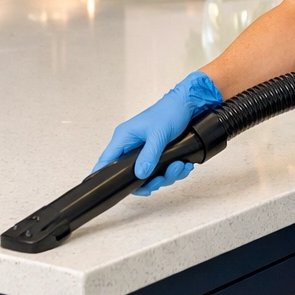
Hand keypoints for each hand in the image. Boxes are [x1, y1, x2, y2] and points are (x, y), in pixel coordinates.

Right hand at [92, 71, 223, 195]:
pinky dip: (175, 171)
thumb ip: (149, 155)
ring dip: (167, 176)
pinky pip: (163, 171)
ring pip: (150, 176)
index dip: (105, 177)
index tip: (114, 189)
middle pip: (132, 175)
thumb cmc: (169, 111)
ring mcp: (145, 151)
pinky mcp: (158, 154)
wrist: (189, 104)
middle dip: (150, 181)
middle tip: (162, 180)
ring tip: (180, 166)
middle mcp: (132, 146)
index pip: (107, 161)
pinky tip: (184, 165)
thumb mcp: (158, 134)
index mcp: (124, 138)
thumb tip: (140, 175)